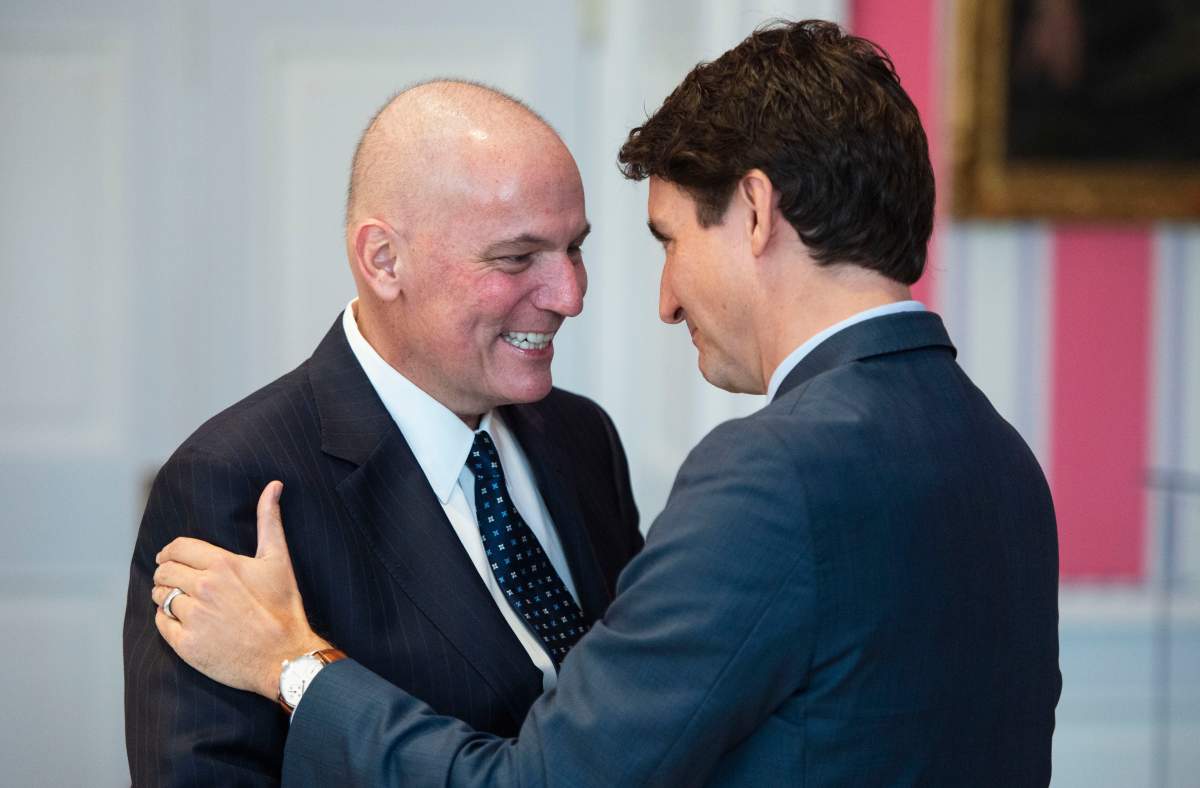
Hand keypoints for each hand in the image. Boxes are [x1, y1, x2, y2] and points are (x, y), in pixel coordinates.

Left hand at [151, 481, 329, 699]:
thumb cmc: (283, 607)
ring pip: (160, 596)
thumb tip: (274, 485)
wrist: (284, 657)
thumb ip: (269, 520)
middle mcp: (203, 589)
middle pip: (164, 572)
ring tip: (179, 601)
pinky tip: (183, 622)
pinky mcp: (186, 645)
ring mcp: (193, 618)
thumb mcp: (278, 560)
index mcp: (222, 565)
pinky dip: (166, 620)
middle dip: (166, 573)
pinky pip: (161, 623)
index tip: (169, 557)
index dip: (170, 551)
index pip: (177, 548)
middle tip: (173, 580)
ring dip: (165, 596)